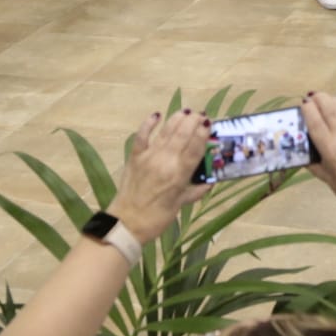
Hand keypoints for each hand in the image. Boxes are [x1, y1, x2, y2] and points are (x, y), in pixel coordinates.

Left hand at [108, 110, 211, 241]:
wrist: (126, 223)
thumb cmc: (156, 218)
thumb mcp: (179, 206)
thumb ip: (195, 192)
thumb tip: (209, 183)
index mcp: (179, 175)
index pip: (195, 148)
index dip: (203, 133)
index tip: (209, 123)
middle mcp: (165, 162)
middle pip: (183, 134)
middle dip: (193, 121)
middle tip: (201, 114)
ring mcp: (149, 157)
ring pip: (166, 131)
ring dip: (177, 119)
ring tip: (186, 112)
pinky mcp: (134, 156)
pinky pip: (142, 135)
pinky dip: (149, 123)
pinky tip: (157, 115)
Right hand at [303, 91, 335, 218]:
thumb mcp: (327, 179)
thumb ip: (313, 163)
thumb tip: (301, 151)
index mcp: (330, 150)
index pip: (315, 121)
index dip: (307, 109)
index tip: (303, 103)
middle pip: (328, 108)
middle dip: (318, 99)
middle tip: (311, 96)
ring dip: (331, 100)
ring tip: (324, 99)